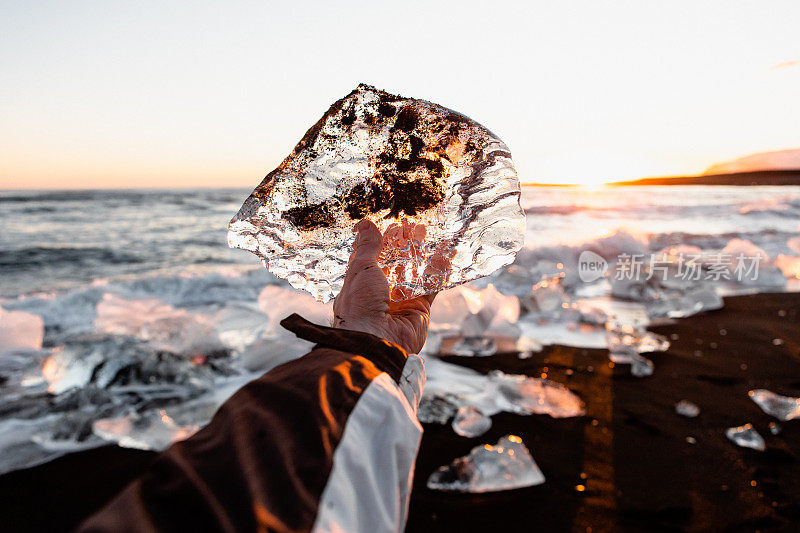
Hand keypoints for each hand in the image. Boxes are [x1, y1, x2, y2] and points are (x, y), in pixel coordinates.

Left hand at [332, 219, 434, 353]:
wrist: (376, 341)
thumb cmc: (360, 307)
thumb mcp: (361, 270)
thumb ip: (368, 247)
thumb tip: (365, 225)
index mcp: (360, 286)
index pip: (373, 259)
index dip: (383, 242)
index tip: (394, 226)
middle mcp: (380, 295)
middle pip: (396, 265)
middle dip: (406, 247)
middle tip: (416, 228)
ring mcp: (401, 303)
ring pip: (415, 275)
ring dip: (423, 256)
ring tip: (431, 235)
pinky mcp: (420, 310)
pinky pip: (431, 288)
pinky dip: (439, 273)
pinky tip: (445, 255)